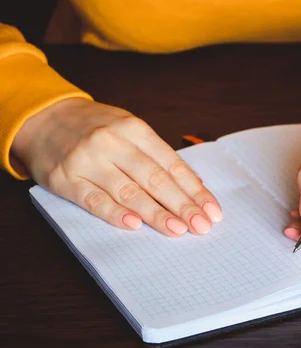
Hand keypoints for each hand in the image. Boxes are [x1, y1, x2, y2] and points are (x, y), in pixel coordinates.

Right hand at [11, 98, 221, 236]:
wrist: (42, 118)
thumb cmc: (95, 127)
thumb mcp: (130, 128)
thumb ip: (159, 155)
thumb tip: (195, 182)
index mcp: (134, 129)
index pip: (172, 164)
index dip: (194, 189)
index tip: (212, 210)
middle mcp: (112, 142)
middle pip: (154, 179)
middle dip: (182, 205)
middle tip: (202, 226)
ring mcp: (88, 161)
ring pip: (128, 191)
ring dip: (156, 213)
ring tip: (179, 229)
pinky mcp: (65, 179)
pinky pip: (93, 199)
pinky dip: (114, 213)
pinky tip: (134, 224)